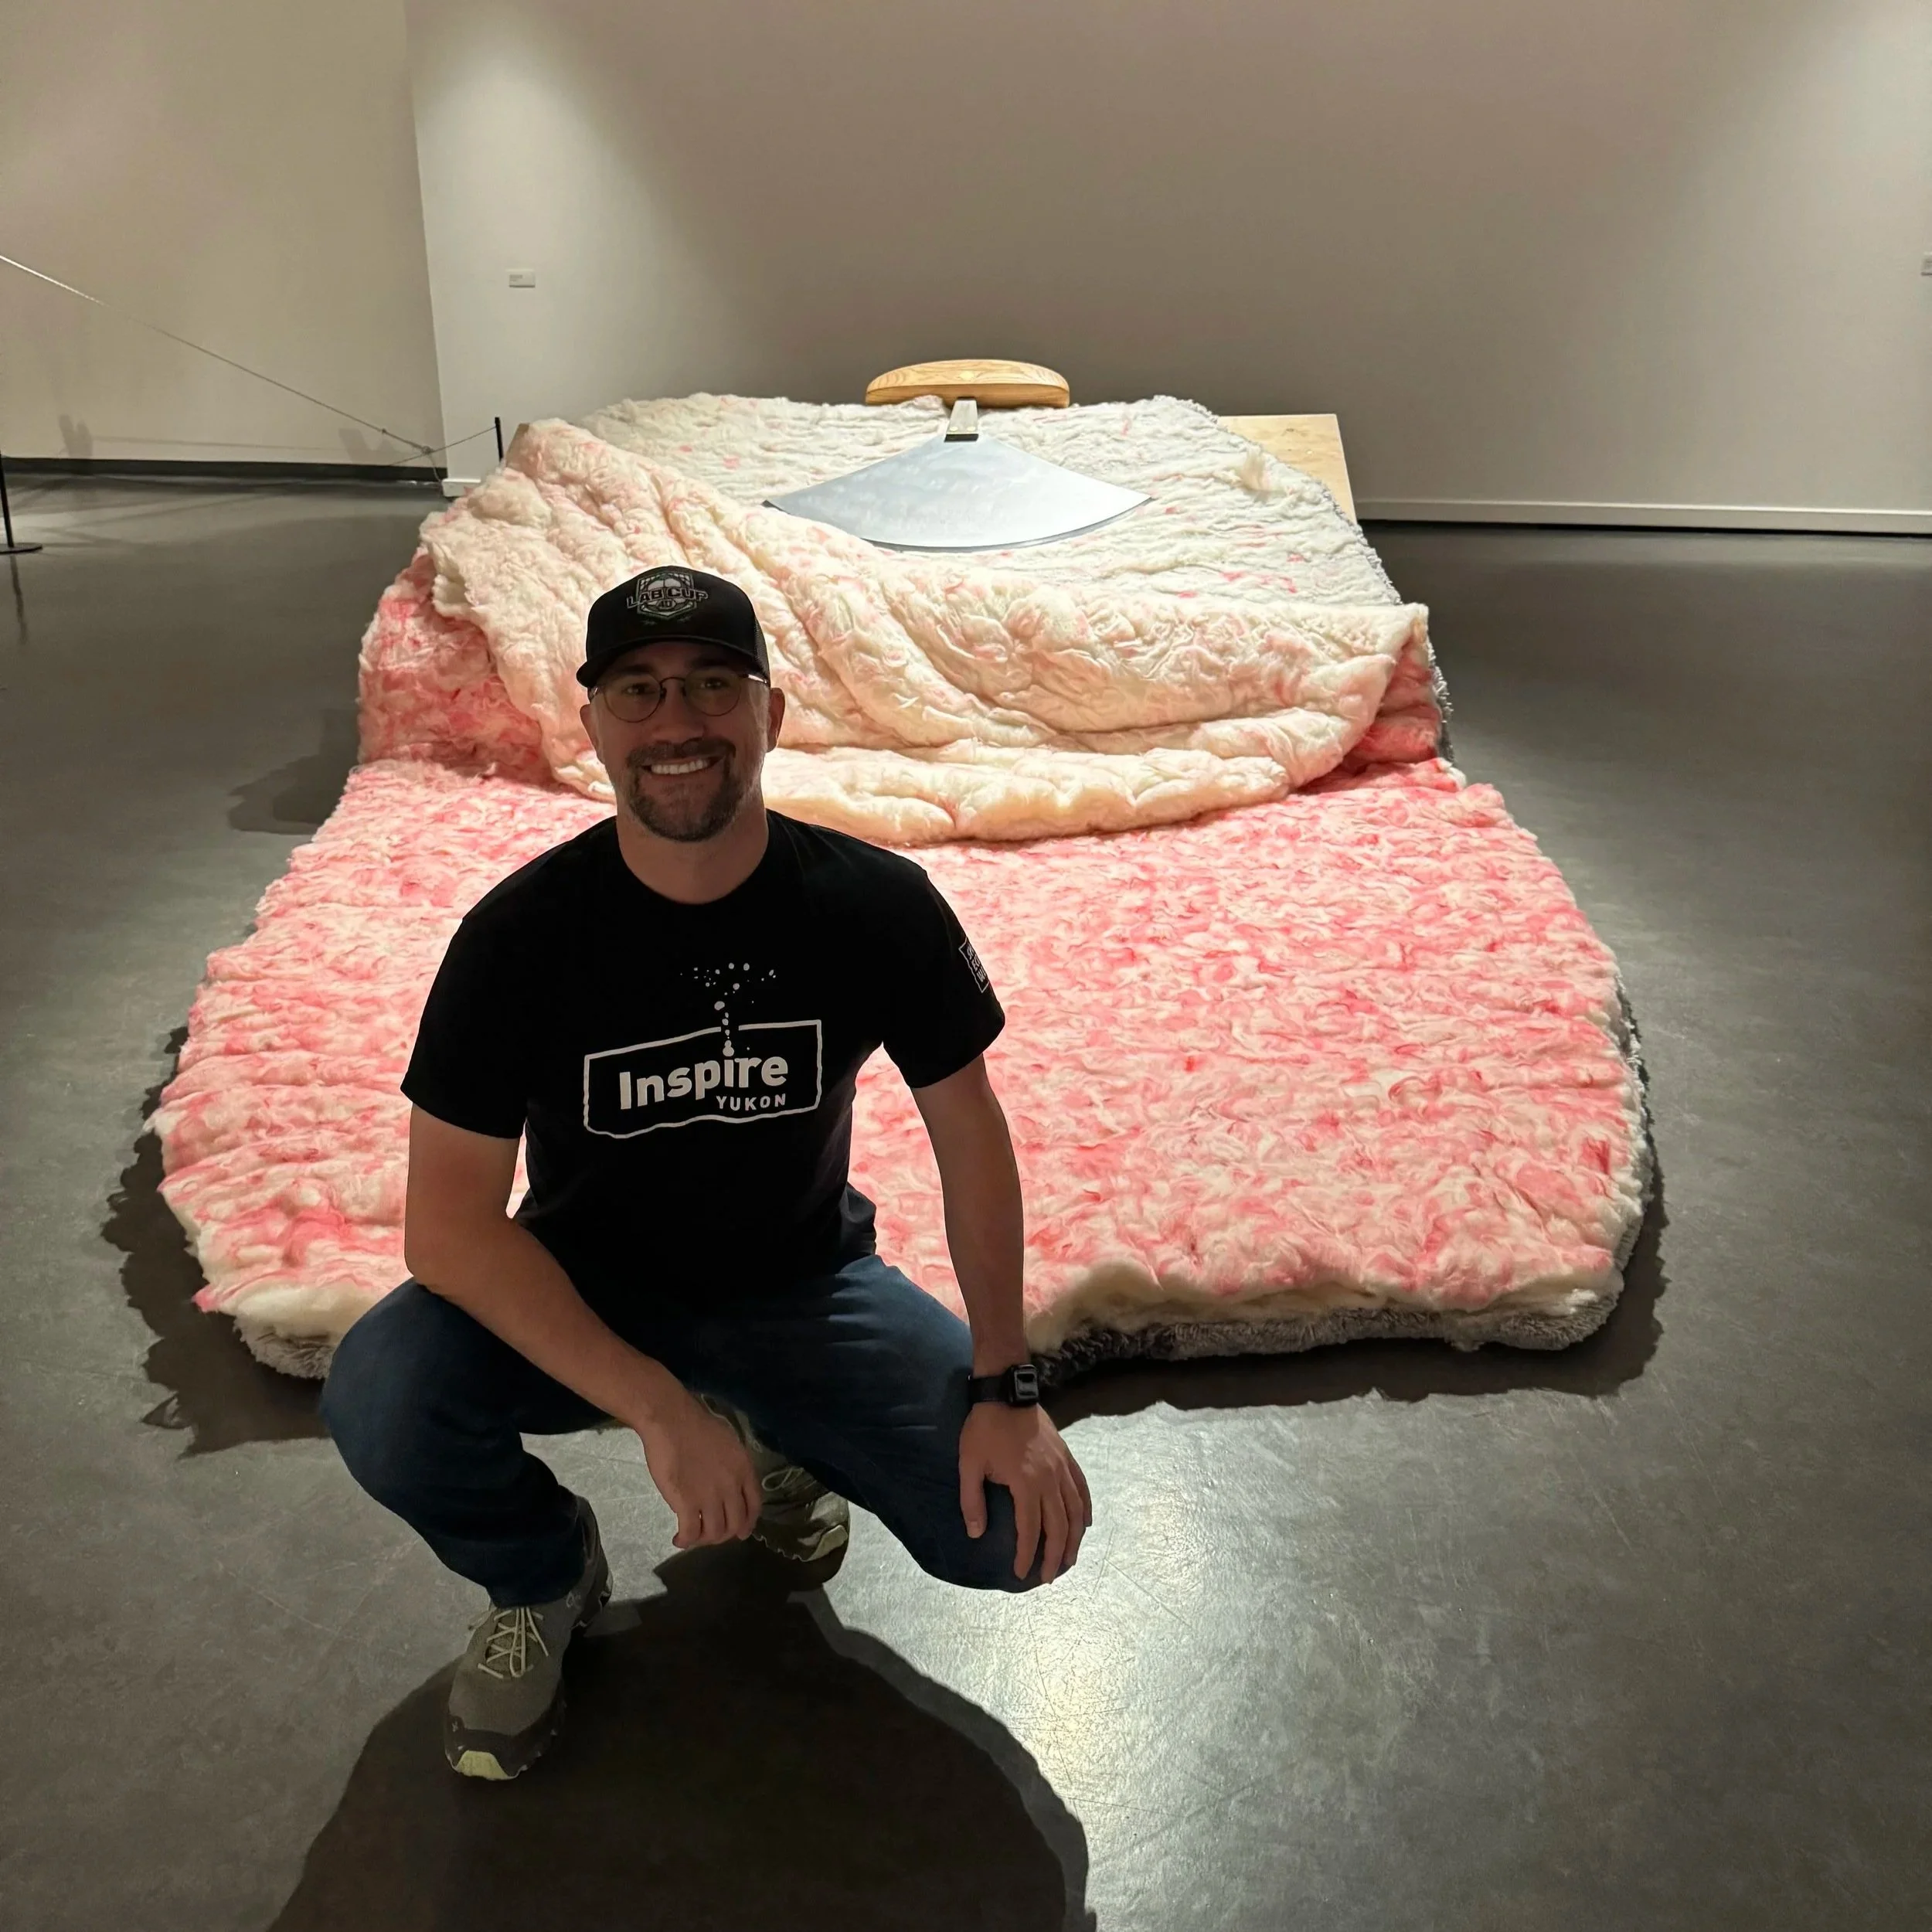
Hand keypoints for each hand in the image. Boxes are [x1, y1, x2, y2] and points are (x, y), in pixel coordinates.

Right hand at [633, 1390, 761, 1548]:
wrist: (671, 1420)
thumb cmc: (695, 1426)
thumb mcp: (728, 1443)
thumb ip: (733, 1466)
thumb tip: (728, 1483)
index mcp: (743, 1469)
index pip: (754, 1506)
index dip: (748, 1523)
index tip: (741, 1532)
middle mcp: (731, 1486)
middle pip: (735, 1524)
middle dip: (723, 1535)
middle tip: (709, 1534)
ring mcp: (710, 1497)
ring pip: (714, 1533)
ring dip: (703, 1540)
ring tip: (692, 1536)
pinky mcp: (687, 1503)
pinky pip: (691, 1533)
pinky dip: (685, 1541)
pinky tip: (678, 1539)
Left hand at [959, 1401, 1092, 1583]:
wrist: (1006, 1392)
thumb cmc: (984, 1429)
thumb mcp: (969, 1464)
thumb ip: (972, 1501)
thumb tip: (976, 1534)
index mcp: (1026, 1483)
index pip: (1030, 1530)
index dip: (1026, 1555)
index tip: (1021, 1574)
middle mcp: (1050, 1479)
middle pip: (1059, 1527)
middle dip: (1055, 1556)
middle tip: (1048, 1577)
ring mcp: (1061, 1467)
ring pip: (1075, 1511)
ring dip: (1074, 1539)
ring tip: (1069, 1559)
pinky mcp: (1066, 1456)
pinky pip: (1081, 1488)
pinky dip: (1085, 1509)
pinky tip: (1084, 1524)